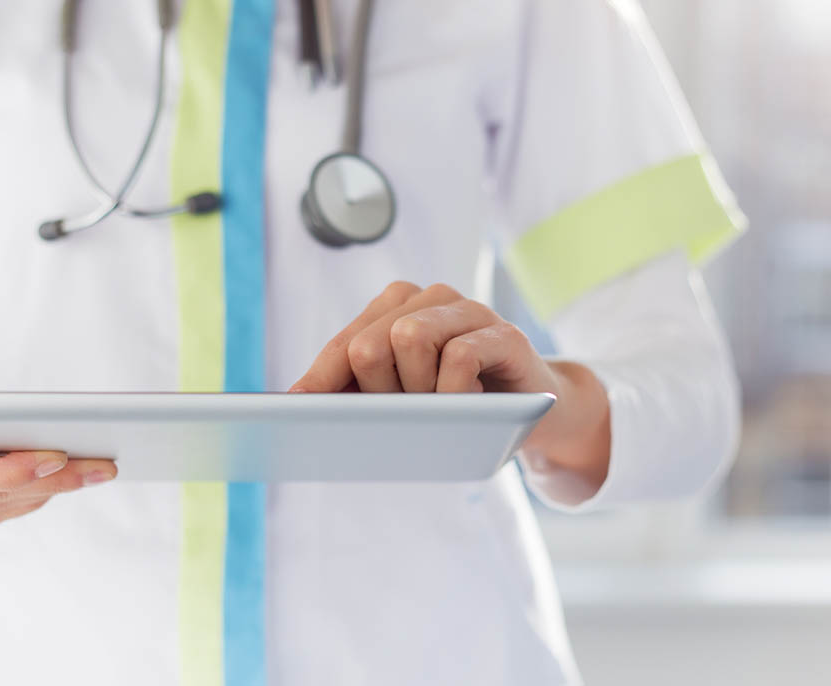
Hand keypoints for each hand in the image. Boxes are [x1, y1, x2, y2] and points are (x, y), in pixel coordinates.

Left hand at [291, 282, 611, 489]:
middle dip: (378, 393)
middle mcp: (429, 300)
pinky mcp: (505, 332)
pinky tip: (467, 405)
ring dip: (419, 391)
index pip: (344, 344)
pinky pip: (461, 356)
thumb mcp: (407, 402)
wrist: (537, 412)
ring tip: (441, 409)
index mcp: (396, 310)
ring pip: (409, 338)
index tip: (293, 411)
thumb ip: (364, 395)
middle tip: (406, 416)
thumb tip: (302, 409)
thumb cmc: (461, 406)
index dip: (319, 380)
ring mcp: (469, 310)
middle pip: (370, 344)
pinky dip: (455, 390)